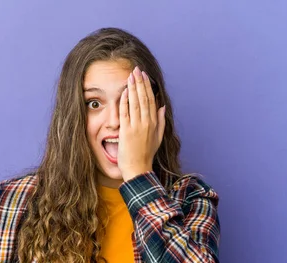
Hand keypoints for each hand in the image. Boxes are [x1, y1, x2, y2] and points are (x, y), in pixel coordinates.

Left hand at [118, 65, 165, 180]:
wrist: (138, 169)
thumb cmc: (146, 155)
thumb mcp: (158, 137)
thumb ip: (160, 121)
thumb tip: (161, 106)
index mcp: (154, 123)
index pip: (151, 100)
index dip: (147, 87)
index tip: (144, 76)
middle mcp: (147, 123)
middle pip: (144, 98)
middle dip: (140, 82)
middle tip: (137, 70)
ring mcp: (137, 127)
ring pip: (135, 102)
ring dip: (133, 88)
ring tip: (131, 75)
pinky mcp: (126, 131)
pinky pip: (125, 113)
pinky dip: (125, 101)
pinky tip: (125, 91)